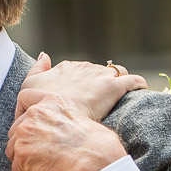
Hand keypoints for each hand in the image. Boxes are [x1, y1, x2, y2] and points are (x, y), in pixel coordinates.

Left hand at [6, 92, 126, 170]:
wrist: (95, 162)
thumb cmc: (98, 146)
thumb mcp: (82, 119)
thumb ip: (63, 119)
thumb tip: (59, 130)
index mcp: (52, 101)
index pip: (25, 98)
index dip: (22, 113)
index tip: (27, 126)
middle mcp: (36, 112)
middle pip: (16, 127)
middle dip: (23, 142)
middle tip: (34, 156)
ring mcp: (26, 131)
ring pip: (12, 148)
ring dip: (21, 160)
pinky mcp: (22, 152)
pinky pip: (16, 168)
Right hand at [16, 53, 146, 121]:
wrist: (55, 116)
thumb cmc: (39, 104)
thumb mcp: (29, 86)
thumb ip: (37, 68)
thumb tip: (44, 54)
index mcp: (66, 67)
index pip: (79, 70)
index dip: (82, 83)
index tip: (82, 96)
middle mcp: (84, 67)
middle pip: (97, 72)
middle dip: (100, 82)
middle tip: (99, 102)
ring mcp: (99, 75)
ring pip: (116, 72)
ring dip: (119, 81)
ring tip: (121, 96)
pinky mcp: (114, 87)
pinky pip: (133, 81)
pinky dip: (138, 85)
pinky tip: (141, 90)